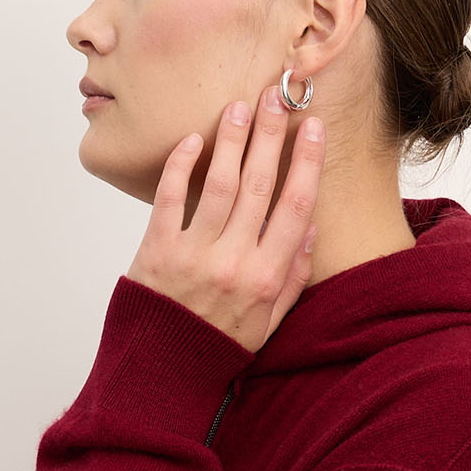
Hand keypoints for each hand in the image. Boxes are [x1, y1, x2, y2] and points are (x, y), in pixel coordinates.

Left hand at [125, 86, 325, 356]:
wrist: (162, 373)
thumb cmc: (215, 348)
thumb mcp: (267, 324)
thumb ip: (291, 279)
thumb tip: (310, 231)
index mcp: (266, 278)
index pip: (295, 207)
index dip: (307, 162)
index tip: (313, 128)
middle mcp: (234, 261)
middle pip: (259, 184)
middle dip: (271, 135)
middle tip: (276, 96)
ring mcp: (194, 254)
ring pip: (218, 184)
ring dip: (231, 140)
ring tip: (239, 107)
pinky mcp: (157, 250)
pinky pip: (170, 197)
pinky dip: (182, 166)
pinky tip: (195, 140)